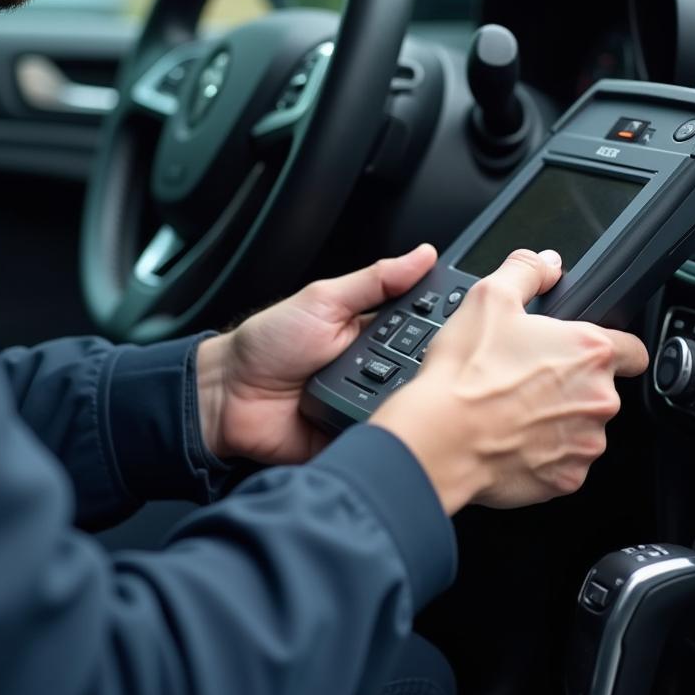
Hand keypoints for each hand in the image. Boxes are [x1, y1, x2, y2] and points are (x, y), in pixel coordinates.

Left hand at [196, 243, 437, 464]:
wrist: (227, 396)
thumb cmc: (267, 343)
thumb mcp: (324, 300)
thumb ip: (375, 280)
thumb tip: (421, 256)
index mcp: (371, 331)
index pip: (421, 327)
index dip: (444, 326)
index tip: (466, 322)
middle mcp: (375, 368)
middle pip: (421, 368)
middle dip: (431, 366)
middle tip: (440, 361)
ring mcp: (366, 403)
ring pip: (406, 405)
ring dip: (410, 399)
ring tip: (419, 393)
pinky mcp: (355, 436)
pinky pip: (382, 438)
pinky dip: (388, 432)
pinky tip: (397, 426)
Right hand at [370, 248, 648, 513]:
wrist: (440, 437)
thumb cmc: (466, 372)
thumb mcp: (489, 298)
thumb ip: (526, 271)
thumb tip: (547, 264)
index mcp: (589, 351)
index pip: (633, 349)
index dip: (609, 347)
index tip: (582, 353)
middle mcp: (598, 399)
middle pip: (601, 389)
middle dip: (571, 384)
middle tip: (526, 377)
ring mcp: (585, 443)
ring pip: (583, 427)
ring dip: (558, 419)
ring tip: (514, 408)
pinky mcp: (567, 479)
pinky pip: (564, 462)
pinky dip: (543, 452)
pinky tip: (512, 437)